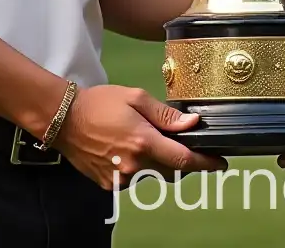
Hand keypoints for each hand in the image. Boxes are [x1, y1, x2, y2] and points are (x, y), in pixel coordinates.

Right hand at [55, 84, 225, 188]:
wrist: (64, 119)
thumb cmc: (100, 103)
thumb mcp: (135, 98)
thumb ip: (165, 114)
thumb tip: (192, 123)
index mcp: (144, 142)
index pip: (183, 160)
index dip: (205, 163)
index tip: (220, 163)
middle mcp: (135, 166)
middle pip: (171, 171)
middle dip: (181, 160)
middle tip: (180, 143)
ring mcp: (121, 179)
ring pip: (153, 175)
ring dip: (157, 162)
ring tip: (143, 139)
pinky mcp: (109, 185)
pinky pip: (135, 179)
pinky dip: (139, 166)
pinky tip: (127, 148)